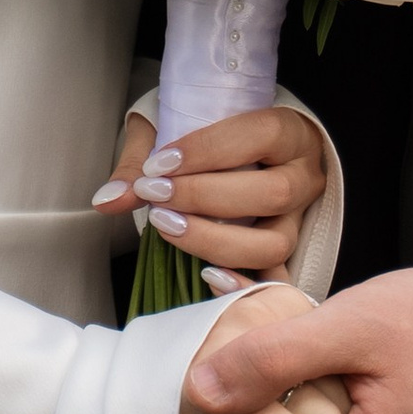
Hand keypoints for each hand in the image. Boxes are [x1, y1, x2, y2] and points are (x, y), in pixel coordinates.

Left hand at [93, 104, 329, 288]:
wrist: (232, 152)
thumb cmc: (204, 134)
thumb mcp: (171, 128)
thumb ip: (142, 159)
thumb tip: (108, 200)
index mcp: (288, 131)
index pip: (259, 136)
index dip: (207, 152)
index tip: (159, 165)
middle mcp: (304, 175)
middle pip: (270, 193)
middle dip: (205, 198)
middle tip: (157, 197)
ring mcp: (298, 220)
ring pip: (275, 243)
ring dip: (215, 240)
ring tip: (169, 228)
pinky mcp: (287, 255)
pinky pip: (275, 281)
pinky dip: (241, 285)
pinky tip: (204, 275)